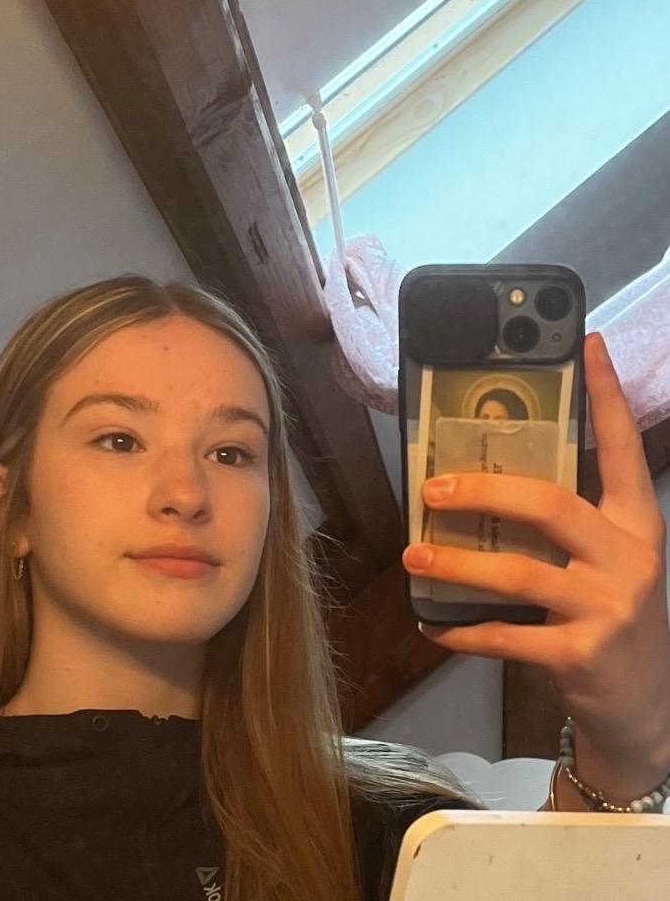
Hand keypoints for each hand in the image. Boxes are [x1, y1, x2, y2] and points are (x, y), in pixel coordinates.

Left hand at [402, 333, 669, 795]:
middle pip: (548, 503)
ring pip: (517, 569)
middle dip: (481, 490)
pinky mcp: (582, 655)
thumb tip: (485, 481)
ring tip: (412, 558)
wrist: (644, 711)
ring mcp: (609, 607)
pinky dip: (462, 632)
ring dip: (454, 564)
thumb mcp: (606, 562)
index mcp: (635, 524)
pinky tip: (432, 627)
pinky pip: (507, 635)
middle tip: (430, 490)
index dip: (605, 396)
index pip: (620, 448)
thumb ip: (567, 524)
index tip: (587, 345)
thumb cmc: (612, 619)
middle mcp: (629, 557)